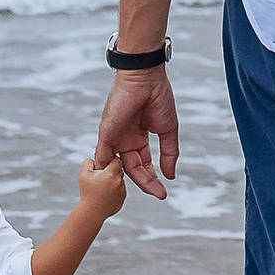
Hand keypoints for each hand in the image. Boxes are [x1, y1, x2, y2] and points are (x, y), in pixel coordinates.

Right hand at [78, 155, 127, 219]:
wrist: (92, 212)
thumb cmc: (87, 192)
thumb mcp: (83, 174)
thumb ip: (88, 162)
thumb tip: (95, 159)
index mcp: (111, 174)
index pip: (117, 161)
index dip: (111, 161)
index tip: (105, 164)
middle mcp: (119, 182)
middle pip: (119, 171)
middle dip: (112, 171)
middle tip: (102, 176)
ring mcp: (122, 191)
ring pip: (120, 181)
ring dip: (113, 181)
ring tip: (102, 187)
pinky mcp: (122, 199)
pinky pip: (120, 191)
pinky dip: (114, 191)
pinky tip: (105, 194)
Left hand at [95, 66, 179, 199]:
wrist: (145, 79)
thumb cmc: (158, 98)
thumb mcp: (167, 130)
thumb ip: (168, 153)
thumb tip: (171, 175)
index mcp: (139, 136)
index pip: (144, 163)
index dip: (153, 178)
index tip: (163, 192)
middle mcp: (126, 139)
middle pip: (134, 167)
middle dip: (147, 182)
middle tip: (160, 195)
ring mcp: (116, 137)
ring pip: (121, 166)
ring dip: (134, 180)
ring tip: (150, 191)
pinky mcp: (106, 134)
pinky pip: (104, 156)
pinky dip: (107, 171)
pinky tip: (116, 185)